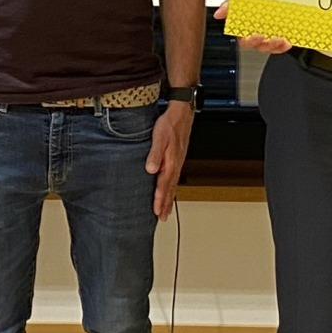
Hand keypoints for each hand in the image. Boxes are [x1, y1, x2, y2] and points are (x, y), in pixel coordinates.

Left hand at [146, 99, 194, 217]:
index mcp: (171, 162)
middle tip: (162, 218)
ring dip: (169, 199)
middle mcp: (175, 165)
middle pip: (170, 189)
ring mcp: (177, 163)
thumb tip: (150, 169)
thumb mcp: (159, 137)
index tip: (157, 211)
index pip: (164, 185)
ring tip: (165, 211)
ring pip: (173, 185)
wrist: (181, 114)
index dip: (160, 199)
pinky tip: (168, 192)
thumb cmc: (170, 125)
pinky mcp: (176, 160)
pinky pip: (174, 178)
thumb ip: (155, 154)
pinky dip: (171, 189)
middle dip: (165, 205)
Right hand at [211, 0, 289, 55]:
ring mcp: (269, 33)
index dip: (251, 41)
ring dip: (276, 46)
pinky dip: (285, 44)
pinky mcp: (280, 32)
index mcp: (244, 28)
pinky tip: (289, 41)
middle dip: (266, 44)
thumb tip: (218, 14)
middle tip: (274, 37)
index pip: (245, 40)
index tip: (258, 35)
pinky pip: (282, 43)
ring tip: (283, 40)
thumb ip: (229, 5)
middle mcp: (256, 33)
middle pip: (259, 46)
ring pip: (271, 47)